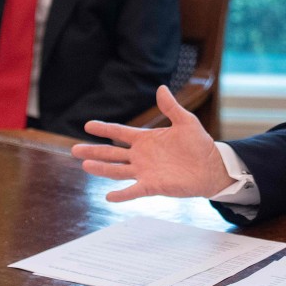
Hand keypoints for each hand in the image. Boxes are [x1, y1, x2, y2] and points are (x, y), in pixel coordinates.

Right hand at [71, 86, 235, 202]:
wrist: (211, 167)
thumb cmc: (198, 144)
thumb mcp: (186, 121)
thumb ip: (171, 107)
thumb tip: (161, 88)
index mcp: (146, 139)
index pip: (120, 132)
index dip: (104, 128)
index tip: (88, 125)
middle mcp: (141, 155)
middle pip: (112, 153)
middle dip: (94, 150)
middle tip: (74, 149)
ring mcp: (145, 171)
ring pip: (117, 170)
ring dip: (101, 168)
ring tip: (85, 165)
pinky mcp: (152, 185)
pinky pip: (133, 190)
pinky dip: (121, 194)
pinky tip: (108, 196)